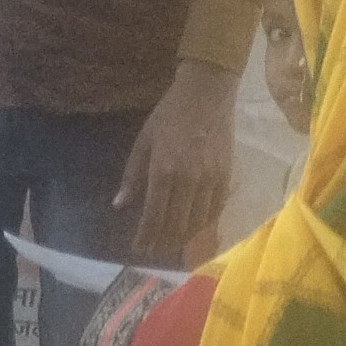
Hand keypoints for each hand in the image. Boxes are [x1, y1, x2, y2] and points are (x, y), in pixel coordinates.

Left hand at [113, 70, 235, 266]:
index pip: (154, 215)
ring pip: (197, 222)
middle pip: (176, 225)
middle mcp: (188, 180)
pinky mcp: (226, 176)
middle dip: (162, 242)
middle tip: (153, 251)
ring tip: (171, 245)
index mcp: (163, 171)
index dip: (146, 236)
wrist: (207, 94)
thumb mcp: (143, 141)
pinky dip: (204, 224)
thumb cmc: (169, 115)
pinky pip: (216, 210)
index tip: (139, 249)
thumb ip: (132, 176)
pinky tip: (194, 229)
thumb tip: (119, 205)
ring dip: (183, 238)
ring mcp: (210, 179)